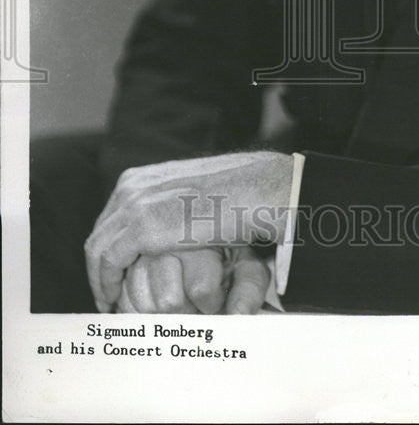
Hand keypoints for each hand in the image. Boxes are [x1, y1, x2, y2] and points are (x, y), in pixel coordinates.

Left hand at [85, 151, 292, 311]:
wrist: (261, 189)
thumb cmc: (240, 193)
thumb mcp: (197, 194)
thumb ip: (175, 204)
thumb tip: (168, 224)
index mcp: (146, 175)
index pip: (111, 215)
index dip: (109, 248)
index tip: (115, 273)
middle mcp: (135, 185)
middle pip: (100, 231)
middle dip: (101, 265)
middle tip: (107, 294)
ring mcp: (137, 203)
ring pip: (97, 248)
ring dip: (101, 279)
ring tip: (110, 303)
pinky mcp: (144, 226)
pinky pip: (108, 261)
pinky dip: (106, 284)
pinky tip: (114, 302)